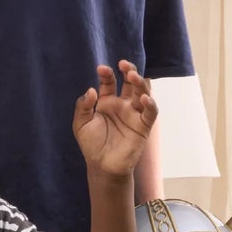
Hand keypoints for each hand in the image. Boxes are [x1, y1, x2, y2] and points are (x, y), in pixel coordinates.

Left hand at [72, 60, 157, 179]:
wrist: (102, 166)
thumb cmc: (92, 145)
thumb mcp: (81, 124)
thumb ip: (84, 106)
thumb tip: (91, 90)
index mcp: (107, 102)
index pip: (110, 82)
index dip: (107, 74)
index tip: (102, 69)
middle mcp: (122, 105)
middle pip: (130, 82)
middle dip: (129, 70)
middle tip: (123, 64)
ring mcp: (134, 114)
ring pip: (142, 93)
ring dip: (140, 82)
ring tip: (133, 76)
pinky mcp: (143, 126)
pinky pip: (151, 112)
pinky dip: (150, 104)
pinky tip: (143, 99)